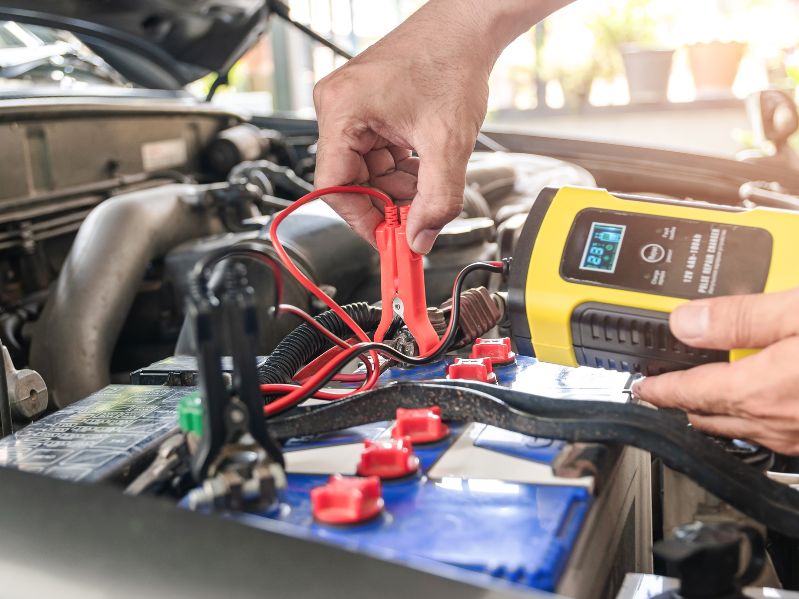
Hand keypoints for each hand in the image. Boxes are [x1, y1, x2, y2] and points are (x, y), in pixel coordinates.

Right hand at [313, 0, 569, 252]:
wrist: (466, 27)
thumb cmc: (450, 61)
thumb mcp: (447, 144)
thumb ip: (437, 199)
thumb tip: (420, 238)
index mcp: (342, 111)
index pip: (334, 187)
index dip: (362, 220)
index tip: (386, 242)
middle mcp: (338, 108)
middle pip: (351, 181)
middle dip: (386, 204)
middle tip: (416, 221)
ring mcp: (352, 108)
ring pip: (366, 171)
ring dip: (397, 188)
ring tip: (428, 187)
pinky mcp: (368, 110)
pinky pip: (376, 155)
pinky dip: (400, 170)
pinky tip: (423, 169)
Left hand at [632, 289, 798, 454]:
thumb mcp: (798, 313)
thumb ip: (739, 317)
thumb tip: (687, 321)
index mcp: (758, 391)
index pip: (687, 393)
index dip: (657, 388)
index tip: (640, 387)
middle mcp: (775, 423)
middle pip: (708, 415)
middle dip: (682, 401)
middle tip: (663, 387)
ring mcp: (797, 436)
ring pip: (739, 428)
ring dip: (716, 410)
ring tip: (703, 392)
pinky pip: (771, 432)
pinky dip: (753, 414)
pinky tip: (761, 398)